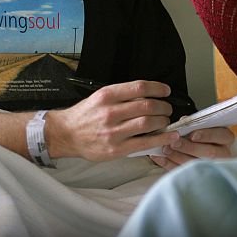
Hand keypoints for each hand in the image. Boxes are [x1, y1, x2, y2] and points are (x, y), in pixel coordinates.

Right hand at [46, 80, 180, 160]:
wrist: (66, 135)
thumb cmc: (85, 115)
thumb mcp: (100, 97)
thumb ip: (122, 95)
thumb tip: (149, 95)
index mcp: (107, 96)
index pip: (139, 87)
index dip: (157, 88)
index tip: (166, 91)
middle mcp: (110, 112)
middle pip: (147, 105)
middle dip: (163, 106)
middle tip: (167, 108)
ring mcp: (113, 132)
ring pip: (147, 122)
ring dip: (163, 120)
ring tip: (165, 120)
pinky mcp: (116, 149)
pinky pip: (144, 142)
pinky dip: (161, 139)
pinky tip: (170, 136)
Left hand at [149, 127, 234, 170]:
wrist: (198, 149)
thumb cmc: (202, 135)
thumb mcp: (202, 125)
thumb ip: (195, 123)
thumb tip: (183, 121)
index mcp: (225, 138)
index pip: (221, 135)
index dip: (207, 135)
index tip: (192, 135)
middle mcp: (222, 153)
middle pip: (209, 152)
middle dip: (189, 147)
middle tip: (174, 143)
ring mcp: (211, 166)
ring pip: (197, 163)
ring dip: (178, 156)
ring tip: (165, 149)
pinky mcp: (197, 175)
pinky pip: (183, 171)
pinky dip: (169, 164)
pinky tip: (159, 158)